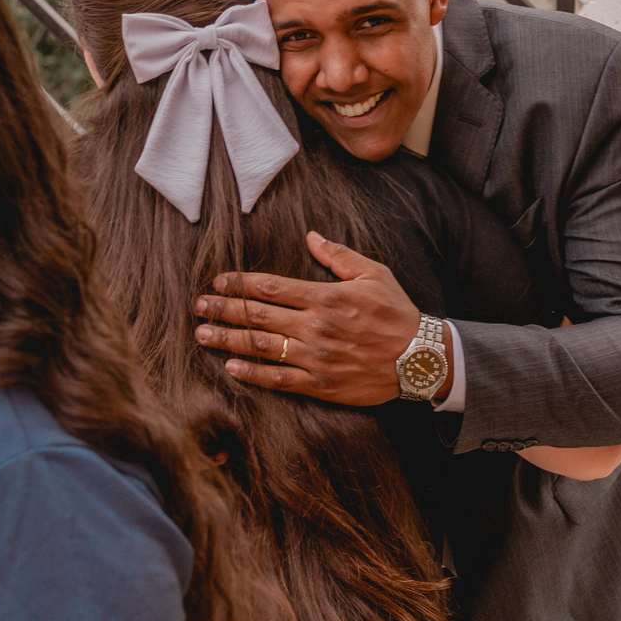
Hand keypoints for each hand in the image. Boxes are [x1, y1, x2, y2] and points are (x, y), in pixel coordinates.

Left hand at [193, 231, 423, 405]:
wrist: (422, 359)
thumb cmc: (397, 313)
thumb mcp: (373, 274)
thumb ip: (337, 255)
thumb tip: (310, 236)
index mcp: (325, 297)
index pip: (270, 287)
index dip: (240, 283)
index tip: (218, 282)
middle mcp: (315, 326)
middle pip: (257, 316)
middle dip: (223, 310)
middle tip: (198, 307)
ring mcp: (315, 357)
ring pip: (261, 347)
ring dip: (228, 340)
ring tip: (202, 335)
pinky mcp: (320, 384)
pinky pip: (278, 379)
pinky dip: (252, 373)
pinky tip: (231, 367)